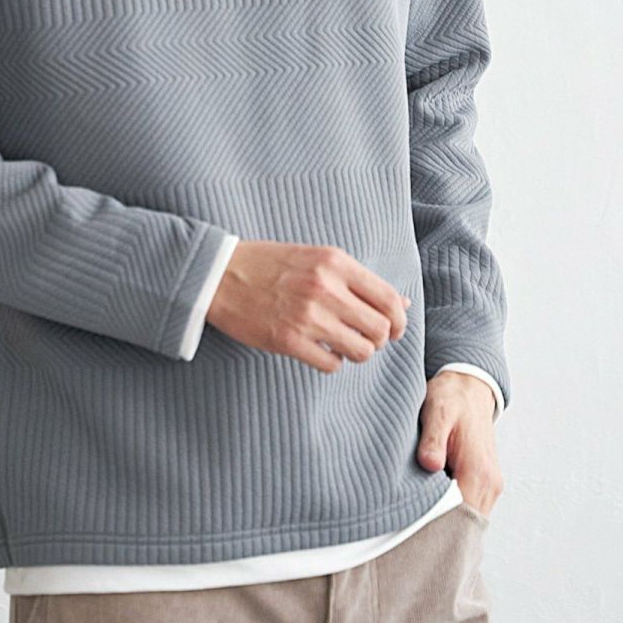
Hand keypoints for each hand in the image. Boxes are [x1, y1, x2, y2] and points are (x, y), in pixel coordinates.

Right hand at [205, 239, 410, 372]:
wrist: (220, 274)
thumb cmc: (270, 264)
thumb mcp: (317, 258)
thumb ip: (357, 279)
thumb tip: (402, 303)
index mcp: (335, 262)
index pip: (389, 299)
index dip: (399, 321)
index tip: (393, 329)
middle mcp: (326, 288)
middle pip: (380, 329)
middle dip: (379, 340)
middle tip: (366, 339)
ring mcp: (308, 316)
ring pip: (361, 351)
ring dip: (357, 353)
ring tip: (342, 345)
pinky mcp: (289, 340)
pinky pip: (331, 364)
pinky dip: (331, 361)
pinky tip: (320, 350)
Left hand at [416, 370, 503, 518]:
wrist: (468, 386)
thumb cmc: (452, 398)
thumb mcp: (438, 411)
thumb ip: (433, 439)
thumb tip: (429, 464)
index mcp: (479, 471)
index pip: (462, 517)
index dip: (438, 525)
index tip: (413, 526)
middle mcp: (490, 484)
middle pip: (465, 525)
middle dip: (439, 528)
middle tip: (410, 528)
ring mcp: (488, 485)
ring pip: (467, 518)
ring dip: (445, 519)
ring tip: (417, 516)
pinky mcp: (482, 482)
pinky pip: (468, 506)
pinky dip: (451, 510)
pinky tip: (429, 504)